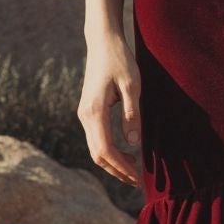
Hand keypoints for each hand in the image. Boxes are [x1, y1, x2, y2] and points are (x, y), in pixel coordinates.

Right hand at [80, 36, 142, 185]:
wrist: (102, 42)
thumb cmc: (120, 60)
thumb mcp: (132, 86)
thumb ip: (132, 114)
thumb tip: (133, 143)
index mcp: (95, 111)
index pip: (106, 149)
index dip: (122, 167)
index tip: (138, 177)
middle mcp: (85, 116)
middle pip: (98, 155)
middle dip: (118, 171)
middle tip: (138, 181)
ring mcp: (84, 114)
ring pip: (95, 149)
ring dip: (114, 163)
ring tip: (135, 169)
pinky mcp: (88, 112)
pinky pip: (96, 139)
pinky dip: (110, 152)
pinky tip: (126, 152)